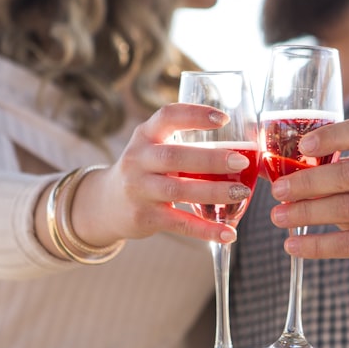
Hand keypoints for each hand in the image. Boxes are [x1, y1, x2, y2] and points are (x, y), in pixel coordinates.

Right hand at [72, 103, 253, 244]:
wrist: (106, 204)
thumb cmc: (146, 170)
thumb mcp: (154, 148)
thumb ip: (184, 144)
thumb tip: (242, 147)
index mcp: (145, 136)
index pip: (167, 116)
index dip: (194, 115)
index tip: (224, 119)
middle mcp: (138, 159)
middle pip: (174, 156)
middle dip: (211, 159)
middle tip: (242, 161)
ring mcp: (138, 189)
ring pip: (178, 190)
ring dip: (214, 192)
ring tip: (242, 192)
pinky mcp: (144, 217)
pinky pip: (179, 224)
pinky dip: (206, 230)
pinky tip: (229, 233)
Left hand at [267, 117, 348, 278]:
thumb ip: (328, 166)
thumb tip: (268, 166)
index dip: (332, 136)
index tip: (302, 146)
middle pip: (348, 175)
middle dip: (307, 183)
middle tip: (277, 191)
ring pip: (346, 209)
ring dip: (306, 213)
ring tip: (278, 216)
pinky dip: (316, 245)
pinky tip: (292, 245)